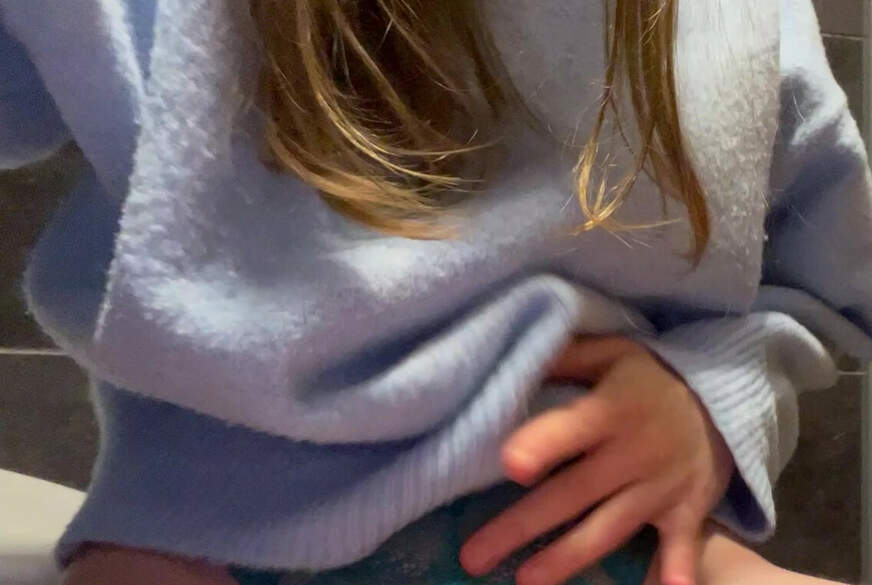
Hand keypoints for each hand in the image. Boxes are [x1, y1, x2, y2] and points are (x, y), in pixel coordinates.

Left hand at [460, 336, 733, 584]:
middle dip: (523, 525)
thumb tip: (512, 362)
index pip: (573, 427)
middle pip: (573, 493)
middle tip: (474, 557)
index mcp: (612, 409)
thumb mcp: (611, 353)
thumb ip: (564, 359)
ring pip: (608, 528)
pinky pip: (681, 546)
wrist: (723, 400)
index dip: (543, 444)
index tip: (511, 466)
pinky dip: (675, 570)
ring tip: (525, 581)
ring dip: (566, 559)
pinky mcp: (687, 511)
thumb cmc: (650, 377)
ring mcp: (662, 487)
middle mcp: (635, 453)